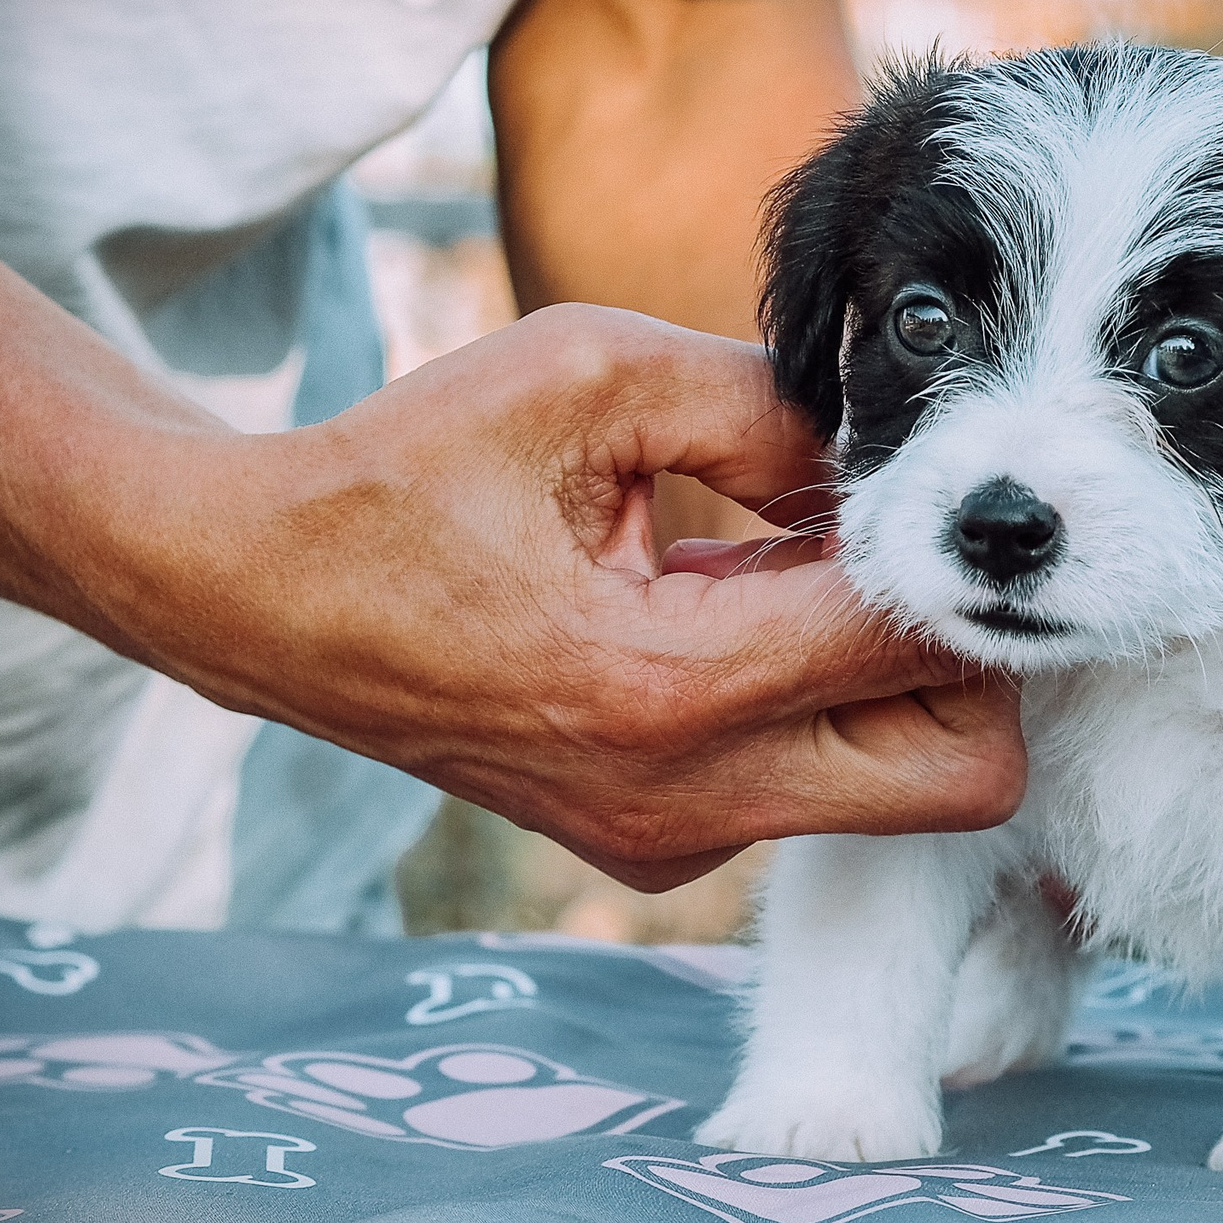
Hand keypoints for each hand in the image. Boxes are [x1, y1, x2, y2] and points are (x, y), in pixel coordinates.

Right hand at [120, 306, 1026, 889]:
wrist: (260, 597)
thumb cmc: (408, 472)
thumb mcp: (587, 376)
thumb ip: (761, 401)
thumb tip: (884, 442)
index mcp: (667, 687)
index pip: (909, 646)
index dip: (942, 554)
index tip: (916, 482)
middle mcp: (684, 800)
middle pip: (959, 779)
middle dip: (962, 662)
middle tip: (892, 555)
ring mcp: (664, 841)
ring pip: (888, 792)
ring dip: (878, 682)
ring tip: (779, 567)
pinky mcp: (648, 846)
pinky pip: (796, 787)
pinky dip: (802, 705)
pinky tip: (721, 609)